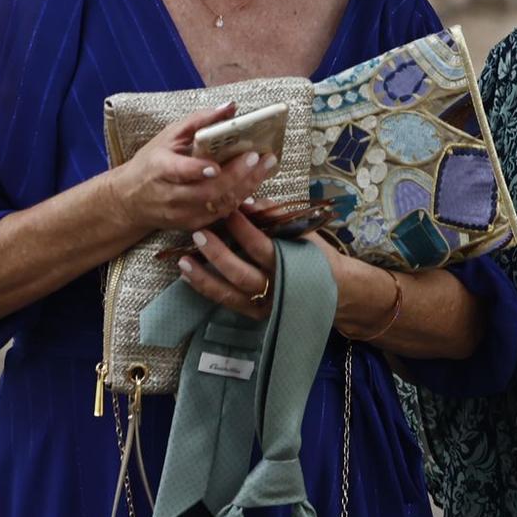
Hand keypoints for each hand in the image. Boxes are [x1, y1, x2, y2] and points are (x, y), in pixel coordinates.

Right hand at [104, 101, 276, 237]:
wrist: (130, 201)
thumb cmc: (151, 163)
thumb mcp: (169, 136)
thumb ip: (199, 120)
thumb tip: (230, 107)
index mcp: (160, 169)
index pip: (179, 172)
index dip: (197, 170)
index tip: (215, 165)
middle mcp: (171, 196)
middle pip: (207, 191)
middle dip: (236, 175)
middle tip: (259, 157)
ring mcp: (182, 214)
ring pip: (218, 205)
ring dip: (245, 187)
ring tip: (264, 167)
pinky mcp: (192, 224)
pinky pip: (221, 214)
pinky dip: (240, 198)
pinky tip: (254, 182)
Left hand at [182, 217, 341, 322]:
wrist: (334, 289)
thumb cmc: (316, 255)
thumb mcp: (304, 231)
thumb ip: (276, 216)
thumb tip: (247, 201)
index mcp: (290, 265)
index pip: (261, 246)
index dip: (242, 229)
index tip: (227, 210)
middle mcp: (275, 288)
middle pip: (240, 273)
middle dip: (217, 253)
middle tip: (198, 234)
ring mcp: (264, 305)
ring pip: (229, 292)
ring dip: (203, 276)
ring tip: (183, 260)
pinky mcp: (254, 314)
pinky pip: (226, 302)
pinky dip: (206, 289)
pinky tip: (189, 276)